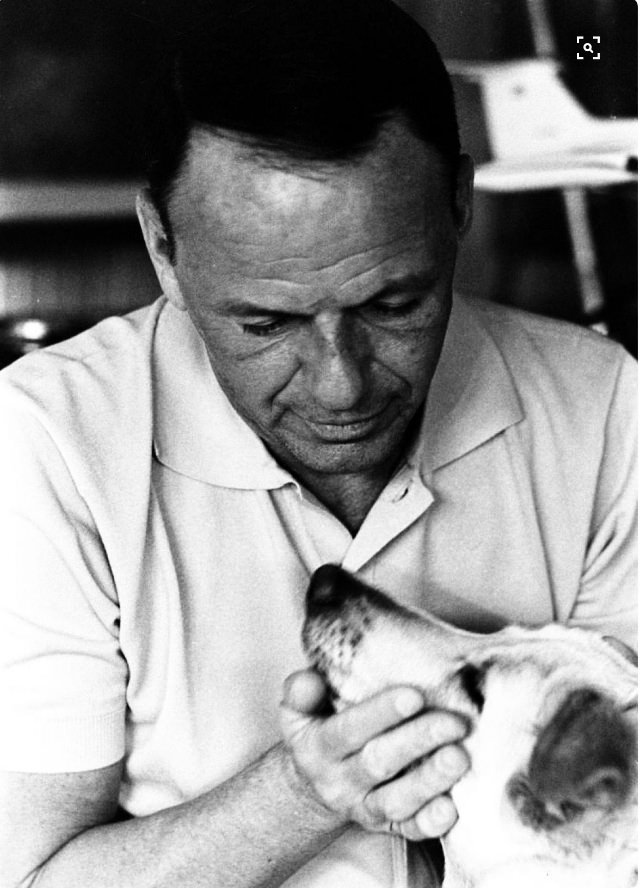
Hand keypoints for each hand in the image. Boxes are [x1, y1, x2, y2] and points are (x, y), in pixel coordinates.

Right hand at [280, 669, 469, 840]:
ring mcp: (364, 806)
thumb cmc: (317, 730)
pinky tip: (452, 806)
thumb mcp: (298, 710)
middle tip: (453, 723)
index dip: (381, 713)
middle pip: (379, 762)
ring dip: (430, 781)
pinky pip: (409, 830)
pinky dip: (431, 822)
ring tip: (459, 758)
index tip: (414, 696)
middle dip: (417, 741)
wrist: (313, 784)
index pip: (348, 729)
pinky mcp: (387, 826)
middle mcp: (340, 780)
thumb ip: (300, 691)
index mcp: (319, 746)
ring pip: (396, 799)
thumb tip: (310, 680)